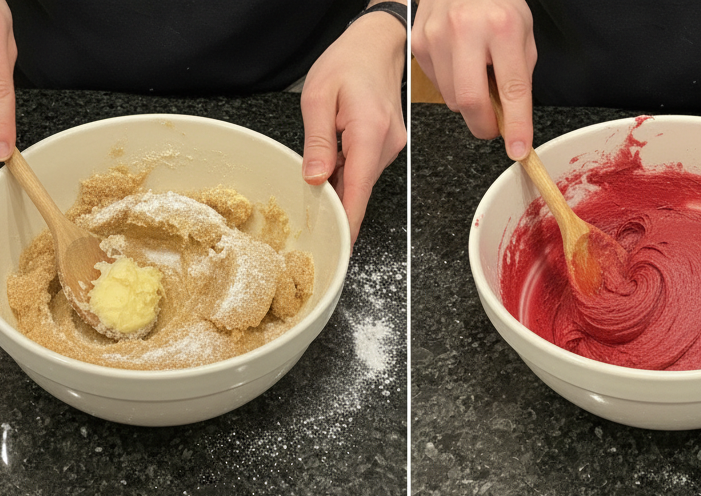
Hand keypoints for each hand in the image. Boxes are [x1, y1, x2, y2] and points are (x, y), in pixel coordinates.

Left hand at [301, 5, 406, 244]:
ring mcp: (391, 148)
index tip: (341, 246)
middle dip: (336, 203)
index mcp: (369, 133)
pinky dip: (347, 172)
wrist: (376, 45)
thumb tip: (315, 179)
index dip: (349, 222)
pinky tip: (334, 160)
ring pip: (361, 181)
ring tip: (320, 167)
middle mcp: (387, 146)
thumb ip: (317, 142)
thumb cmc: (348, 62)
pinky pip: (364, 170)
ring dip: (339, 184)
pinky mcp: (388, 147)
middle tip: (310, 209)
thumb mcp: (319, 97)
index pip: (359, 190)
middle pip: (359, 190)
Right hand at [412, 0, 535, 159]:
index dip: (516, 125)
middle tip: (494, 123)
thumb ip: (519, 78)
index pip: (512, 89)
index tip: (518, 149)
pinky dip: (451, 86)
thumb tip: (511, 121)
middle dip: (484, 125)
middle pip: (470, 103)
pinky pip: (438, 86)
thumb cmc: (495, 3)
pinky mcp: (419, 43)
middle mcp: (466, 29)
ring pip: (452, 100)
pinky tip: (459, 63)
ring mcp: (437, 36)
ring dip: (468, 102)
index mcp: (502, 26)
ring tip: (476, 75)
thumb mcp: (522, 32)